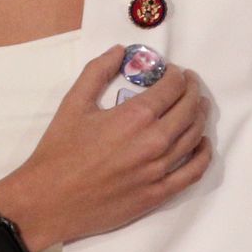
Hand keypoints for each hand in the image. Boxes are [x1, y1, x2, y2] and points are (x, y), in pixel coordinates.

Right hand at [0, 46, 211, 251]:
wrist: (49, 201)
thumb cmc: (59, 151)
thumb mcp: (73, 103)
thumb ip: (97, 71)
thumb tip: (119, 51)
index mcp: (135, 116)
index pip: (172, 87)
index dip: (177, 75)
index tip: (173, 71)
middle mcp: (154, 142)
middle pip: (189, 109)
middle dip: (192, 90)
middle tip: (189, 83)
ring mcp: (159, 170)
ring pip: (194, 137)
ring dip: (200, 116)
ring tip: (197, 105)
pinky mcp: (157, 194)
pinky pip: (192, 173)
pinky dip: (203, 155)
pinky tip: (203, 144)